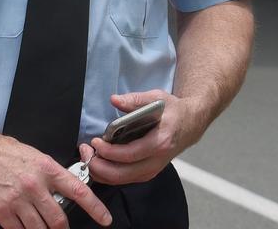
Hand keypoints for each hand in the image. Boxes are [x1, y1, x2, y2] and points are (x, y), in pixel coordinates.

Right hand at [0, 131, 110, 228]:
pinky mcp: (1, 211)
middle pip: (59, 219)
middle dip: (62, 228)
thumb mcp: (34, 155)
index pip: (78, 190)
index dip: (95, 208)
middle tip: (61, 228)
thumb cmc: (4, 151)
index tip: (105, 219)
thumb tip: (62, 191)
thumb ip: (50, 174)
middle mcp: (35, 185)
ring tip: (43, 228)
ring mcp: (17, 199)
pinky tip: (24, 228)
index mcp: (47, 168)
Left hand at [86, 90, 201, 185]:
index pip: (130, 154)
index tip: (96, 142)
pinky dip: (109, 174)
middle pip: (123, 174)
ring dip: (102, 172)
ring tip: (89, 157)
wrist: (190, 124)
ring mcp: (153, 169)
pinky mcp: (148, 172)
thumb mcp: (157, 98)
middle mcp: (157, 160)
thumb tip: (114, 100)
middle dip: (100, 167)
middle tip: (87, 153)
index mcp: (160, 142)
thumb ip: (135, 99)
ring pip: (122, 180)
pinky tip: (99, 162)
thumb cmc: (173, 111)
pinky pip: (125, 179)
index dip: (109, 152)